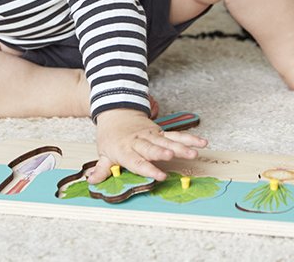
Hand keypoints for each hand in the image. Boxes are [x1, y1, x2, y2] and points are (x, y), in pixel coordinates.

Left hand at [87, 108, 206, 183]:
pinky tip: (202, 143)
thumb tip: (92, 181)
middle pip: (152, 148)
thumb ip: (101, 168)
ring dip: (181, 146)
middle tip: (172, 156)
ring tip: (194, 152)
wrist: (117, 112)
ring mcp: (152, 135)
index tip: (159, 176)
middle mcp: (139, 141)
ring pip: (167, 140)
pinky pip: (176, 135)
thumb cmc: (111, 136)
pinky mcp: (160, 132)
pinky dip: (189, 138)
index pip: (136, 161)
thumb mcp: (103, 152)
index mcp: (125, 149)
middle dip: (162, 152)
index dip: (148, 168)